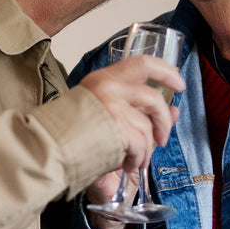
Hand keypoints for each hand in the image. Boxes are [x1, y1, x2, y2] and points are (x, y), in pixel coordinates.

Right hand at [78, 55, 182, 178]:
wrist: (50, 154)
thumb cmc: (76, 137)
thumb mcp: (110, 117)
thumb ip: (139, 111)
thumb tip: (173, 110)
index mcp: (103, 79)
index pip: (143, 64)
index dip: (166, 72)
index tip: (178, 84)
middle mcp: (108, 87)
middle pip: (153, 98)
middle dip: (163, 122)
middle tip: (163, 138)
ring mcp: (112, 106)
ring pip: (147, 126)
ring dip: (146, 149)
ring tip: (135, 160)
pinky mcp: (116, 127)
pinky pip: (141, 144)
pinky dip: (138, 158)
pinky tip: (127, 164)